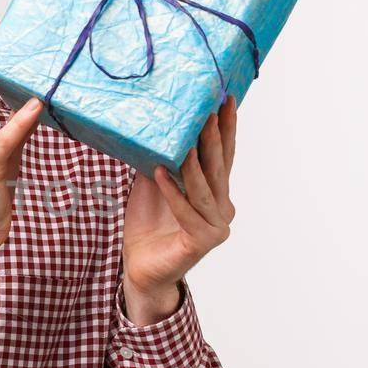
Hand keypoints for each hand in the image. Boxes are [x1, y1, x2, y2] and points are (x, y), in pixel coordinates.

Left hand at [122, 94, 238, 305]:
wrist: (140, 268)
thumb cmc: (149, 226)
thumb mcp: (152, 183)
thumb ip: (161, 158)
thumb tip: (156, 123)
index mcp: (215, 193)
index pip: (222, 156)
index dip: (226, 128)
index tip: (227, 100)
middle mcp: (222, 208)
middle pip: (218, 168)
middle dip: (215, 138)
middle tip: (210, 111)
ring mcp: (215, 226)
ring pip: (205, 189)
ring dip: (194, 164)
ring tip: (187, 141)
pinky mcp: (201, 241)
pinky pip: (186, 211)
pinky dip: (172, 192)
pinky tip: (159, 173)